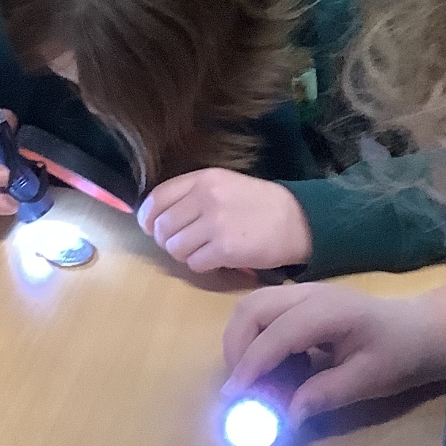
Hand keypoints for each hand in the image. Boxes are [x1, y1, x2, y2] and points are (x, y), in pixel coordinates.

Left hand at [138, 171, 310, 274]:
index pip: (156, 199)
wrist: (297, 220)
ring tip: (203, 251)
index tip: (152, 228)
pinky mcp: (225, 249)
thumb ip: (190, 195)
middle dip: (168, 241)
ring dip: (185, 255)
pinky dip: (202, 266)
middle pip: (162, 228)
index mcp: (202, 179)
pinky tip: (216, 260)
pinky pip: (194, 264)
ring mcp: (215, 224)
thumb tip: (154, 218)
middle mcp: (205, 198)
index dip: (147, 218)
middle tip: (185, 244)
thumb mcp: (223, 184)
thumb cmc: (257, 204)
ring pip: (175, 248)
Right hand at [222, 282, 443, 424]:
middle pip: (251, 309)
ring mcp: (302, 293)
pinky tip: (275, 366)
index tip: (234, 397)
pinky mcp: (299, 301)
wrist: (422, 331)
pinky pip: (262, 313)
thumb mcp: (368, 381)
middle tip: (240, 388)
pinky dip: (255, 339)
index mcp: (329, 311)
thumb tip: (285, 417)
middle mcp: (308, 294)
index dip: (252, 366)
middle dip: (236, 349)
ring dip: (240, 341)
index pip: (276, 334)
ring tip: (253, 378)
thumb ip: (323, 395)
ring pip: (251, 307)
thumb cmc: (400, 355)